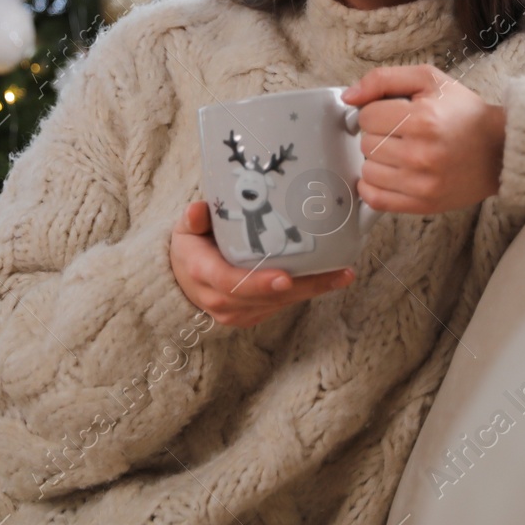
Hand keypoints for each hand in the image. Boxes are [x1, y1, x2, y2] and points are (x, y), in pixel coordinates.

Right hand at [170, 201, 352, 327]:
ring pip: (279, 303)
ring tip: (342, 274)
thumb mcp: (185, 230)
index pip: (231, 283)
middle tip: (336, 273)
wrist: (182, 280)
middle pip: (266, 296)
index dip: (259, 283)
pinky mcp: (252, 315)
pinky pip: (281, 305)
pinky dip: (305, 291)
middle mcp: (221, 300)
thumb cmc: (190, 248)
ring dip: (312, 290)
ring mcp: (238, 312)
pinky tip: (330, 279)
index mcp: (204, 274)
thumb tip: (197, 209)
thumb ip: (193, 220)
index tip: (285, 278)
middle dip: (303, 286)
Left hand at [340, 64, 506, 214]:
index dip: (375, 111)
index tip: (392, 113)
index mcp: (421, 119)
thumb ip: (383, 79)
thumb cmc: (464, 112)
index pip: (366, 116)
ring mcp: (421, 183)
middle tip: (400, 132)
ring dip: (377, 160)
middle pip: (365, 143)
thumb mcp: (428, 79)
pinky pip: (375, 199)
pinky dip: (373, 187)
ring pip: (367, 170)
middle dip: (378, 134)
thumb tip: (349, 96)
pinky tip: (387, 174)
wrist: (500, 149)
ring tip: (399, 151)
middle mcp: (420, 153)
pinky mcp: (422, 203)